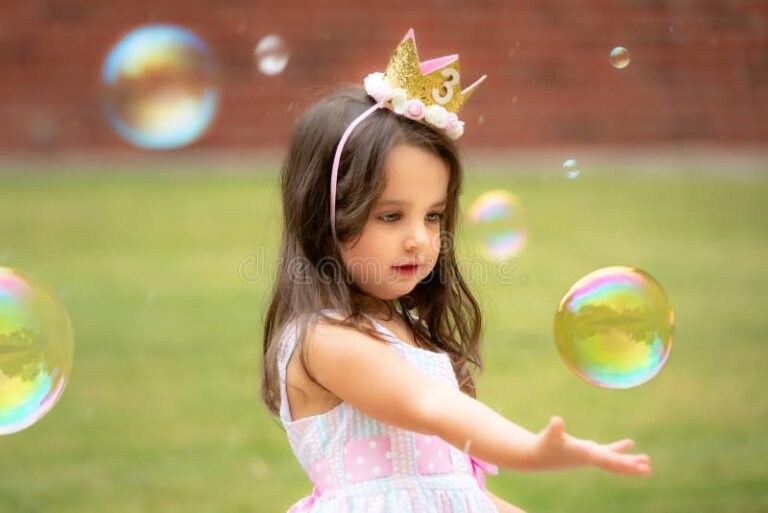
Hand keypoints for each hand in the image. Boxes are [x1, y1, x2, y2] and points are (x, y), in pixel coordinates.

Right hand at [529, 416, 651, 475]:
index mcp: (586, 454)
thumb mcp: (549, 436)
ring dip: (630, 459)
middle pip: (615, 464)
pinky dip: (619, 449)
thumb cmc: (544, 445)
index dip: (622, 462)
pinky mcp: (588, 451)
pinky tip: (630, 443)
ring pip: (615, 459)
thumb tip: (556, 421)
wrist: (537, 457)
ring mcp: (591, 455)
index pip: (607, 460)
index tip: (637, 467)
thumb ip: (554, 429)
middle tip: (647, 468)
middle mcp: (591, 457)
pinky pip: (608, 451)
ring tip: (647, 460)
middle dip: (631, 466)